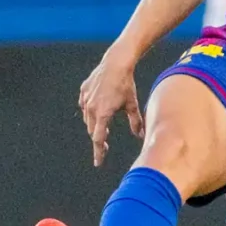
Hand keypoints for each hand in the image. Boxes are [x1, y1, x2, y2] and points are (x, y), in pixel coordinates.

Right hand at [78, 48, 142, 165]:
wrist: (116, 62)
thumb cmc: (126, 84)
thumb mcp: (132, 104)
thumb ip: (136, 122)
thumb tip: (141, 136)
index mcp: (103, 114)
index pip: (99, 139)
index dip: (99, 152)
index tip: (98, 163)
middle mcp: (91, 108)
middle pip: (93, 130)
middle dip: (99, 138)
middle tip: (106, 144)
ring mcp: (86, 99)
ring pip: (87, 119)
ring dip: (95, 124)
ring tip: (104, 125)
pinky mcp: (84, 91)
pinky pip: (84, 105)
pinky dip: (90, 110)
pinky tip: (97, 109)